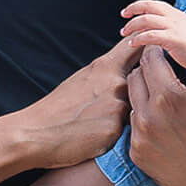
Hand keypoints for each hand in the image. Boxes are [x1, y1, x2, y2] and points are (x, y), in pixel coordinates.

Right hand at [16, 37, 141, 167]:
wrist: (34, 133)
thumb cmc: (57, 108)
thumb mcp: (83, 79)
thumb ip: (109, 73)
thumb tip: (129, 68)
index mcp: (106, 66)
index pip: (137, 47)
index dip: (148, 48)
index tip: (151, 52)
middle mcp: (115, 82)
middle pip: (141, 87)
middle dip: (132, 98)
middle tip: (102, 109)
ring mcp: (116, 106)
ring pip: (134, 112)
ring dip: (123, 119)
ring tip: (95, 125)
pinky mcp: (114, 130)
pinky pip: (125, 133)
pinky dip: (115, 136)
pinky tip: (95, 137)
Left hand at [119, 0, 185, 73]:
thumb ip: (173, 26)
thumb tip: (161, 28)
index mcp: (176, 14)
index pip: (154, 4)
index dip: (139, 6)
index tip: (127, 11)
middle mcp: (174, 17)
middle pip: (148, 7)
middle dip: (132, 11)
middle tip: (123, 20)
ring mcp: (173, 27)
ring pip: (146, 20)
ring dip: (133, 26)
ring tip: (125, 34)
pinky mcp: (173, 39)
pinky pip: (151, 35)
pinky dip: (139, 38)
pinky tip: (133, 43)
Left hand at [126, 44, 185, 185]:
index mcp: (168, 96)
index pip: (150, 59)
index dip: (161, 55)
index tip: (171, 59)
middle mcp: (148, 118)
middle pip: (135, 78)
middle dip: (150, 74)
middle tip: (169, 79)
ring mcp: (140, 140)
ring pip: (132, 103)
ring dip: (145, 98)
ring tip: (168, 102)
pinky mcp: (137, 156)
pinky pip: (133, 128)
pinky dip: (145, 122)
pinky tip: (165, 125)